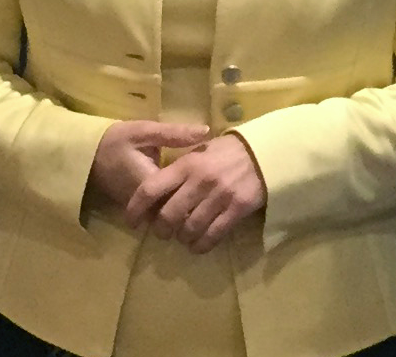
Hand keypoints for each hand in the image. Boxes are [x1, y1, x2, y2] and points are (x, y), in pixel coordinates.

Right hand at [85, 119, 211, 216]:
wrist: (86, 154)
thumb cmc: (115, 140)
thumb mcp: (144, 131)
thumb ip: (173, 134)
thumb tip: (205, 131)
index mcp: (149, 181)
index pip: (179, 199)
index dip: (199, 197)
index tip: (215, 188)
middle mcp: (144, 202)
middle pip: (174, 215)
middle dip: (193, 210)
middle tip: (212, 198)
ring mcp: (138, 209)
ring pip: (165, 219)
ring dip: (182, 214)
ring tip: (202, 201)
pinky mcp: (134, 210)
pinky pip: (156, 216)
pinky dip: (170, 212)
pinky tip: (184, 202)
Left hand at [125, 132, 265, 252]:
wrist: (263, 152)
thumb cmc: (227, 151)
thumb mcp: (199, 150)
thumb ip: (179, 168)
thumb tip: (155, 187)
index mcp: (187, 164)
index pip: (151, 188)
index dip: (136, 208)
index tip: (131, 221)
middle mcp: (200, 181)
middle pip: (169, 215)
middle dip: (162, 230)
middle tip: (163, 232)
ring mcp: (219, 196)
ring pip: (190, 228)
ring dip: (183, 238)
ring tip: (183, 238)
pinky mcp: (236, 209)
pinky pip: (213, 235)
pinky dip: (202, 245)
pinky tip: (199, 245)